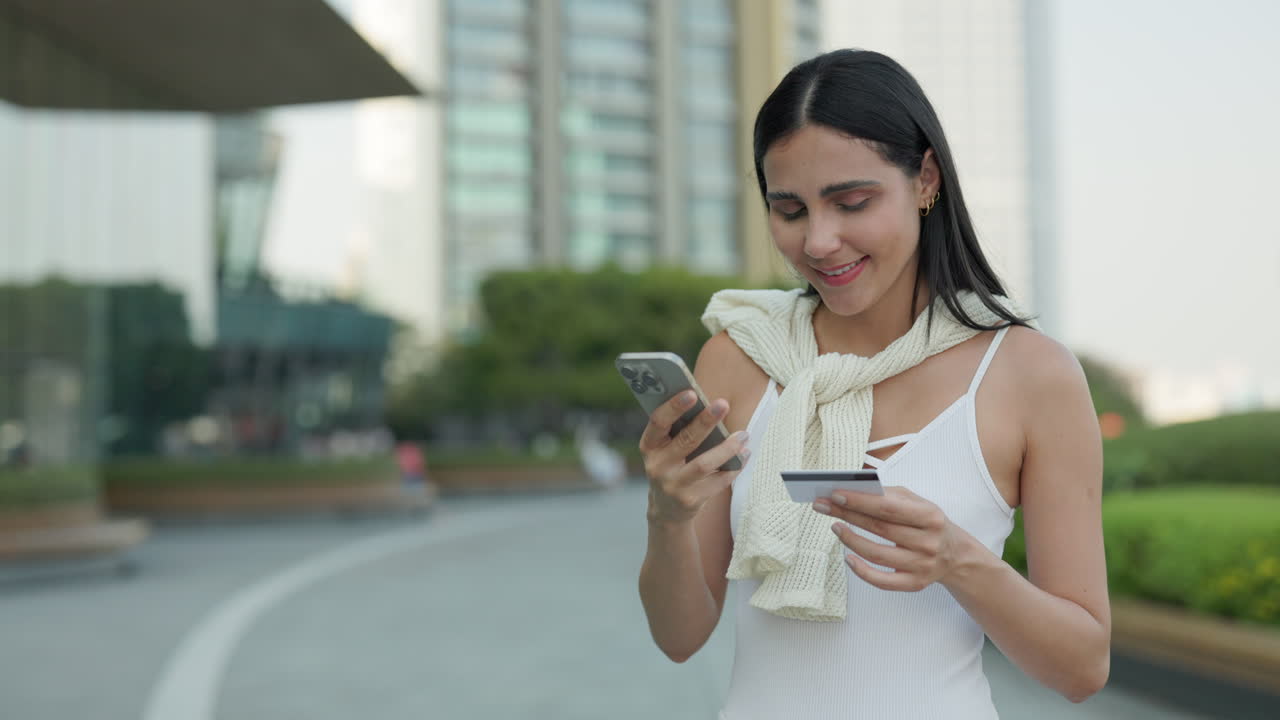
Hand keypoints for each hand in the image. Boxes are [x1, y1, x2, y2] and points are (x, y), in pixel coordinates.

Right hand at [640, 391, 748, 526]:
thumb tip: (709, 404)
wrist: (667, 510)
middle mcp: (657, 466)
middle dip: (706, 421)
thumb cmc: (673, 467)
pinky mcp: (690, 500)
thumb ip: (680, 430)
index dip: (673, 407)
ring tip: (743, 435)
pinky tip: (744, 454)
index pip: (658, 422)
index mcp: (649, 447)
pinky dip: (733, 467)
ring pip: (704, 464)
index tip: (692, 393)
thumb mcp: (666, 450)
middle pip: (685, 440)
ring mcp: (673, 485)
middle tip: (723, 404)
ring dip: (727, 448)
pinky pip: (717, 481)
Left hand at [812, 487, 973, 591]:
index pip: (888, 508)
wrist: (955, 554)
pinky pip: (883, 581)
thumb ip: (890, 496)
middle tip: (823, 505)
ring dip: (850, 540)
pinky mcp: (914, 583)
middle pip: (880, 528)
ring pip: (877, 555)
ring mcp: (922, 565)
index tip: (836, 494)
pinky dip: (862, 571)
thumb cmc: (928, 523)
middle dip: (847, 515)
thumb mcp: (918, 502)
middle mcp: (928, 542)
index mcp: (930, 516)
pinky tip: (848, 557)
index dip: (860, 501)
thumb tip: (854, 491)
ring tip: (835, 526)